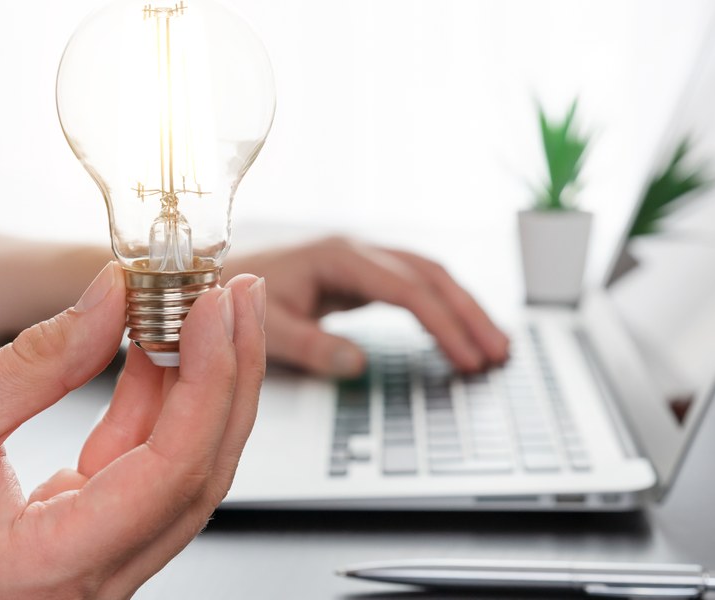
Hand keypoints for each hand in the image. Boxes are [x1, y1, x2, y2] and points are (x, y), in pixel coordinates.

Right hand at [0, 263, 265, 598]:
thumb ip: (41, 361)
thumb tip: (115, 298)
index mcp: (49, 568)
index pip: (169, 471)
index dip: (207, 381)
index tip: (215, 309)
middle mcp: (87, 584)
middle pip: (197, 475)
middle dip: (228, 377)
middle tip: (236, 298)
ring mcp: (92, 569)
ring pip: (181, 475)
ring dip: (199, 389)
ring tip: (203, 312)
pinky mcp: (86, 543)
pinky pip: (142, 474)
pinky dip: (155, 410)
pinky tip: (154, 353)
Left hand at [225, 236, 507, 376]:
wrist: (215, 277)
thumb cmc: (235, 299)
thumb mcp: (268, 327)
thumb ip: (310, 346)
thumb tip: (358, 364)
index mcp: (339, 257)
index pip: (407, 290)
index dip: (442, 325)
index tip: (467, 358)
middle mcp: (358, 250)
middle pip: (431, 276)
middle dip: (469, 315)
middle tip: (499, 355)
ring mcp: (363, 259)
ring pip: (431, 278)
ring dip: (465, 310)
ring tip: (496, 348)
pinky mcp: (363, 275)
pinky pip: (415, 288)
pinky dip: (443, 309)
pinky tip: (460, 333)